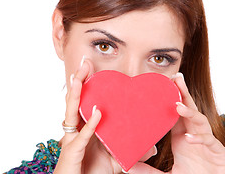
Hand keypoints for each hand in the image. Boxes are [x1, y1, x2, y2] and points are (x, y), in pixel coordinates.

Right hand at [54, 59, 156, 173]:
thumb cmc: (92, 173)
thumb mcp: (115, 159)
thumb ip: (131, 150)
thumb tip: (153, 146)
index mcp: (83, 128)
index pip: (84, 102)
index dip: (86, 85)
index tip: (91, 67)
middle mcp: (74, 131)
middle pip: (75, 101)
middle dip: (79, 81)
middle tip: (85, 62)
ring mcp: (71, 141)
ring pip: (71, 113)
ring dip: (76, 94)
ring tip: (80, 77)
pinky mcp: (72, 153)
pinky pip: (82, 137)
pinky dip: (90, 125)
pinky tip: (98, 113)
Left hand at [129, 73, 224, 173]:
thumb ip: (147, 170)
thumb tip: (126, 166)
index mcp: (182, 136)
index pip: (176, 113)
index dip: (171, 99)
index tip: (161, 86)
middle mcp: (195, 134)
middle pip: (189, 109)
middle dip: (183, 93)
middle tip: (176, 78)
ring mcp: (207, 142)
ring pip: (200, 121)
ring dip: (190, 112)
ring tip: (178, 106)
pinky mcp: (218, 153)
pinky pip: (210, 141)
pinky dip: (200, 138)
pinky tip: (189, 137)